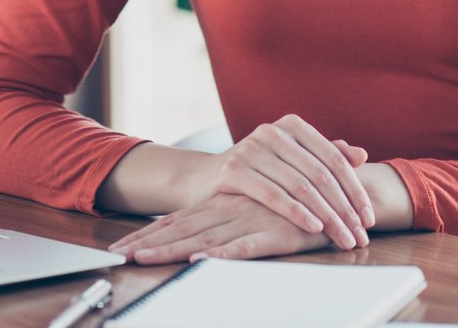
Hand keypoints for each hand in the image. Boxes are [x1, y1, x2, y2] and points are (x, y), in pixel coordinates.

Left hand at [109, 193, 329, 263]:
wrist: (340, 198)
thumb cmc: (296, 209)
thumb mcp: (258, 215)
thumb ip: (231, 224)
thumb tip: (199, 242)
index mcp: (224, 204)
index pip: (179, 219)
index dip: (150, 232)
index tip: (120, 245)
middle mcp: (232, 211)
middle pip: (182, 229)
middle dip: (148, 242)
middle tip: (117, 254)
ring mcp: (251, 221)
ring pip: (204, 238)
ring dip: (173, 250)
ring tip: (142, 259)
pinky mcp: (275, 234)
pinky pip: (246, 246)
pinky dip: (224, 253)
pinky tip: (203, 259)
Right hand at [184, 115, 373, 249]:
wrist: (203, 179)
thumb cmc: (257, 172)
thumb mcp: (291, 160)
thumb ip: (325, 155)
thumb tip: (362, 155)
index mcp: (292, 125)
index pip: (334, 159)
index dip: (355, 189)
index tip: (370, 218)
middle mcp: (273, 131)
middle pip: (320, 174)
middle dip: (344, 209)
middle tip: (360, 236)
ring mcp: (251, 147)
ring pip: (300, 186)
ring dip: (327, 216)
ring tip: (343, 238)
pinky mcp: (233, 169)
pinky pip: (273, 194)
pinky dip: (297, 212)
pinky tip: (314, 228)